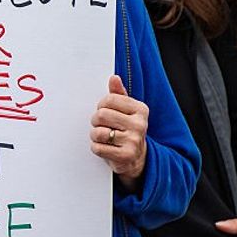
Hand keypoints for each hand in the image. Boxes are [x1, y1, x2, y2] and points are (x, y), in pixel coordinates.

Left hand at [90, 75, 148, 191]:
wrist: (137, 158)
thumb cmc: (127, 130)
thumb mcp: (126, 111)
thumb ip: (118, 94)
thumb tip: (113, 78)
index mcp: (140, 109)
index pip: (109, 99)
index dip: (101, 106)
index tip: (106, 112)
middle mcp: (140, 124)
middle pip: (101, 115)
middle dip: (96, 121)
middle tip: (103, 126)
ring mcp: (133, 140)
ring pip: (98, 132)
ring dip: (95, 135)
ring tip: (104, 137)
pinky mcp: (125, 155)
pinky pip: (97, 148)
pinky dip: (97, 148)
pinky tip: (106, 147)